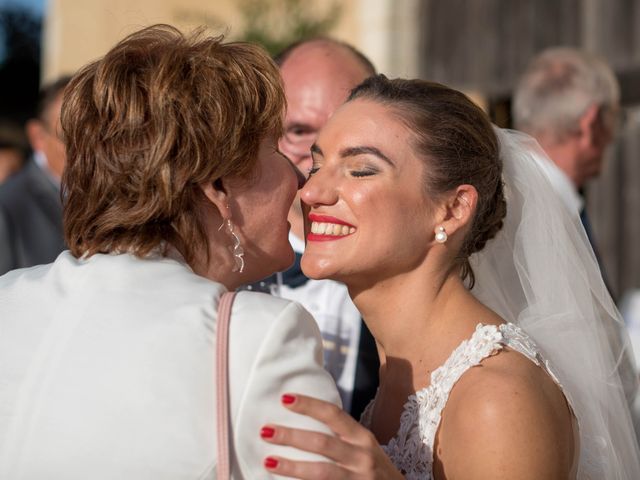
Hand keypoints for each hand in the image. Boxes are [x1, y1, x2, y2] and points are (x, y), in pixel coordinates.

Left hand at [260, 393, 403, 478]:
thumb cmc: (376, 471)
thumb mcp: (364, 449)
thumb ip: (341, 437)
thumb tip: (302, 423)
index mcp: (362, 438)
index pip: (334, 415)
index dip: (309, 405)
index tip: (285, 399)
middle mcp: (361, 458)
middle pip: (322, 443)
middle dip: (292, 436)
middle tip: (266, 431)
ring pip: (321, 473)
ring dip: (292, 467)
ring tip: (268, 462)